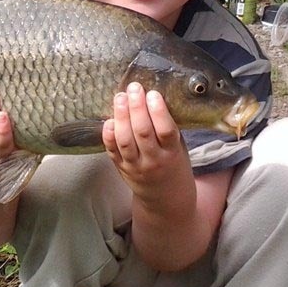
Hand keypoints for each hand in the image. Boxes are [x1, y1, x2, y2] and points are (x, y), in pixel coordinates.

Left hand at [102, 81, 190, 198]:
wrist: (165, 198)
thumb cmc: (174, 165)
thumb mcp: (179, 148)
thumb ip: (168, 128)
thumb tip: (153, 98)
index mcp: (172, 154)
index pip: (165, 131)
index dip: (158, 111)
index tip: (153, 93)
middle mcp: (153, 161)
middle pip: (142, 132)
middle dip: (137, 107)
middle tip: (134, 88)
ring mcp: (135, 166)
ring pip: (125, 140)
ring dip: (121, 116)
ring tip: (120, 97)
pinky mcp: (121, 168)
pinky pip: (112, 150)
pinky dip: (108, 135)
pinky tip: (109, 119)